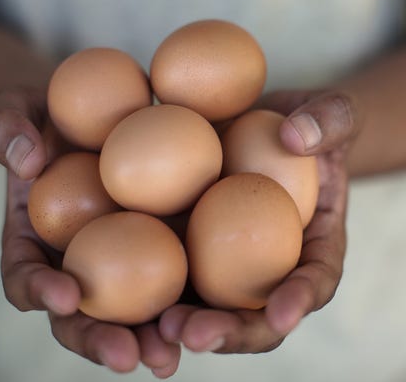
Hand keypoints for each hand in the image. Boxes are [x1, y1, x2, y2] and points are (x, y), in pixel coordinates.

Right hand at [0, 86, 181, 377]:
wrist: (93, 111)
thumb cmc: (47, 116)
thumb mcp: (17, 109)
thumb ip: (7, 129)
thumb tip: (27, 161)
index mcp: (36, 238)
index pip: (26, 275)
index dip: (40, 291)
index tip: (65, 296)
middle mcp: (78, 258)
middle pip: (82, 313)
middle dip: (101, 339)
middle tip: (128, 356)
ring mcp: (121, 256)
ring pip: (132, 309)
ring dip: (151, 336)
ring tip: (172, 353)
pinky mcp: (162, 242)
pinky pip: (175, 272)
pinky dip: (190, 297)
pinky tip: (213, 308)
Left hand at [158, 89, 358, 354]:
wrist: (265, 123)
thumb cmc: (306, 125)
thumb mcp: (331, 114)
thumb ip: (327, 120)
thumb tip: (295, 136)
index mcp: (310, 243)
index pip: (313, 280)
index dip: (297, 301)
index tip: (280, 314)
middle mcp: (264, 261)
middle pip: (251, 310)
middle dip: (226, 332)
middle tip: (193, 334)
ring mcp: (223, 254)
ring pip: (204, 301)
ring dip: (179, 322)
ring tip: (154, 328)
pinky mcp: (187, 237)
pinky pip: (168, 262)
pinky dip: (146, 281)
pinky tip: (117, 287)